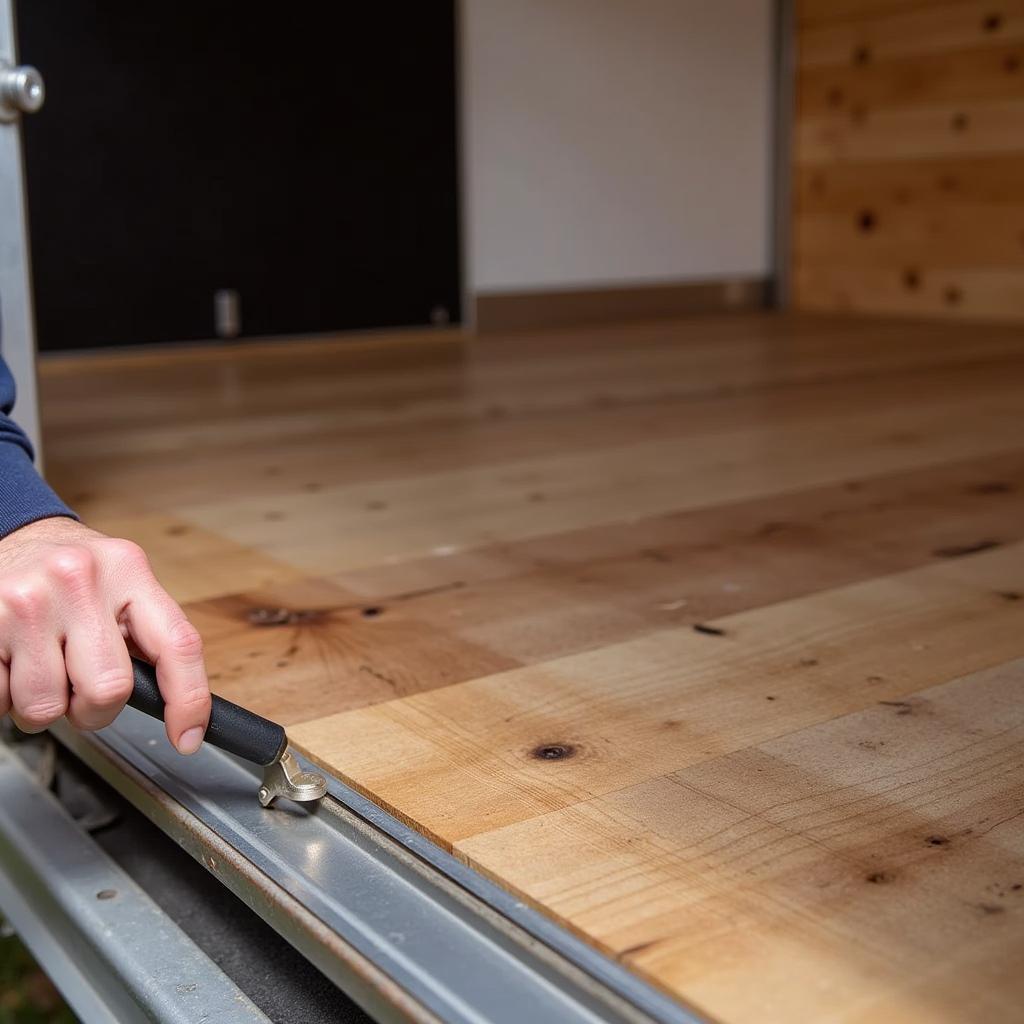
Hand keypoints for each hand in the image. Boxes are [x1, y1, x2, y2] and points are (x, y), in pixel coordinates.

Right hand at [0, 517, 209, 751]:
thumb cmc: (71, 572)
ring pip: (46, 706)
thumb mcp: (120, 582)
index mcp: (129, 570)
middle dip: (93, 710)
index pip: (178, 644)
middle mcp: (80, 579)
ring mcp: (28, 600)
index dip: (188, 700)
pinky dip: (5, 696)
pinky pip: (0, 700)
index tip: (187, 737)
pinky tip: (11, 661)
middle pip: (108, 689)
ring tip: (39, 669)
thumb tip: (175, 702)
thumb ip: (146, 633)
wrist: (10, 536)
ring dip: (43, 706)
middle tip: (79, 691)